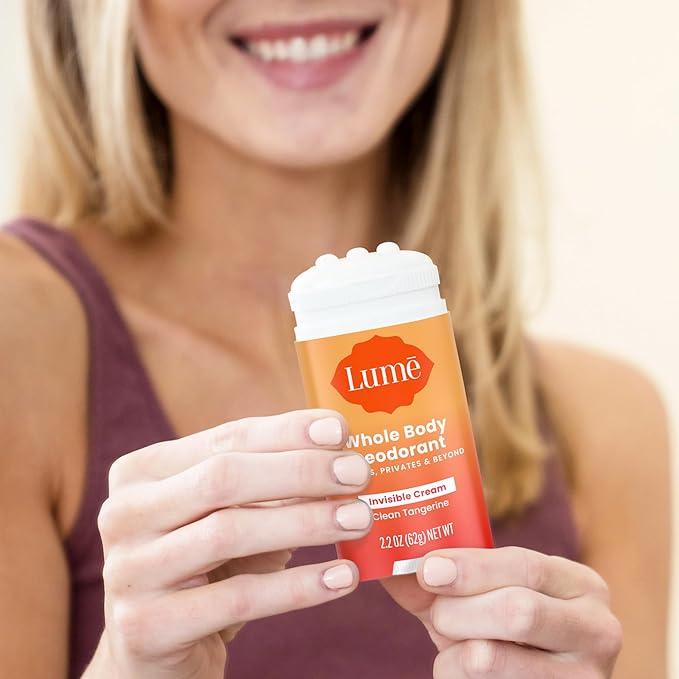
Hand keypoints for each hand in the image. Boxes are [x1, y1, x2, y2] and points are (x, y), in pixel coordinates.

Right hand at [89, 410, 371, 678]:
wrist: (155, 649)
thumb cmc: (207, 567)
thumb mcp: (233, 515)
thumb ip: (271, 483)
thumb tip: (341, 454)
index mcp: (142, 471)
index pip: (227, 438)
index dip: (287, 432)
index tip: (341, 431)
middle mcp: (124, 512)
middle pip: (224, 478)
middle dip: (300, 472)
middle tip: (359, 474)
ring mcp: (129, 570)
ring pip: (229, 532)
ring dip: (306, 522)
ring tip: (360, 519)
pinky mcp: (146, 627)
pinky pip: (237, 599)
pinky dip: (298, 587)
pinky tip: (343, 577)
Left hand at [383, 547, 622, 677]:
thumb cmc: (503, 638)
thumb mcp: (478, 602)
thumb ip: (438, 582)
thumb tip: (387, 564)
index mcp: (580, 585)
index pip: (524, 565)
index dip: (471, 567)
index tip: (427, 570)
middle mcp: (598, 630)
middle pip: (516, 610)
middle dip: (459, 611)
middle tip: (436, 616)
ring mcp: (588, 678)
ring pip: (493, 658)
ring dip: (453, 654)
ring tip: (451, 651)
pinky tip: (463, 676)